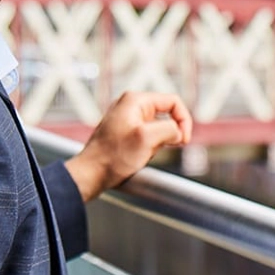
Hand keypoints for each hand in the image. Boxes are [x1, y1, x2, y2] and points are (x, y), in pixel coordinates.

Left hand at [64, 92, 192, 201]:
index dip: (183, 120)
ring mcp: (127, 119)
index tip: (183, 140)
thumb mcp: (147, 139)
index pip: (173, 102)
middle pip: (166, 114)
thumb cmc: (112, 157)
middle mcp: (130, 105)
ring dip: (158, 143)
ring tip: (143, 154)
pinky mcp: (125, 132)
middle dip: (168, 134)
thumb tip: (178, 132)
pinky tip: (139, 157)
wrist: (90, 175)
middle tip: (161, 148)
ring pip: (158, 127)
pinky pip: (148, 137)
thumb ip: (170, 128)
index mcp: (135, 100)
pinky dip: (150, 147)